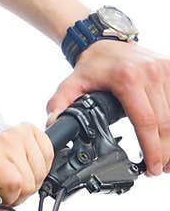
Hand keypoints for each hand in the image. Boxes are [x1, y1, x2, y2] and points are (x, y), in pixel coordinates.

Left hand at [0, 123, 54, 210]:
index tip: (2, 196)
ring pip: (41, 170)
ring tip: (18, 176)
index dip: (11, 197)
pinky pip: (49, 153)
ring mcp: (19, 133)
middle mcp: (5, 140)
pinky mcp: (32, 131)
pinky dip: (42, 165)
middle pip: (29, 180)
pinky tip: (27, 165)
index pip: (14, 183)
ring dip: (32, 179)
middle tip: (10, 187)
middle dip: (21, 192)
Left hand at [47, 41, 169, 176]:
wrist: (106, 41)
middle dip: (164, 150)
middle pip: (165, 123)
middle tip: (160, 168)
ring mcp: (164, 70)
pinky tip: (169, 137)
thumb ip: (60, 104)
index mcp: (127, 79)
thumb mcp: (72, 84)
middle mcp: (149, 73)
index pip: (146, 121)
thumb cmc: (93, 65)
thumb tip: (52, 124)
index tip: (152, 168)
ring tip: (166, 159)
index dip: (152, 149)